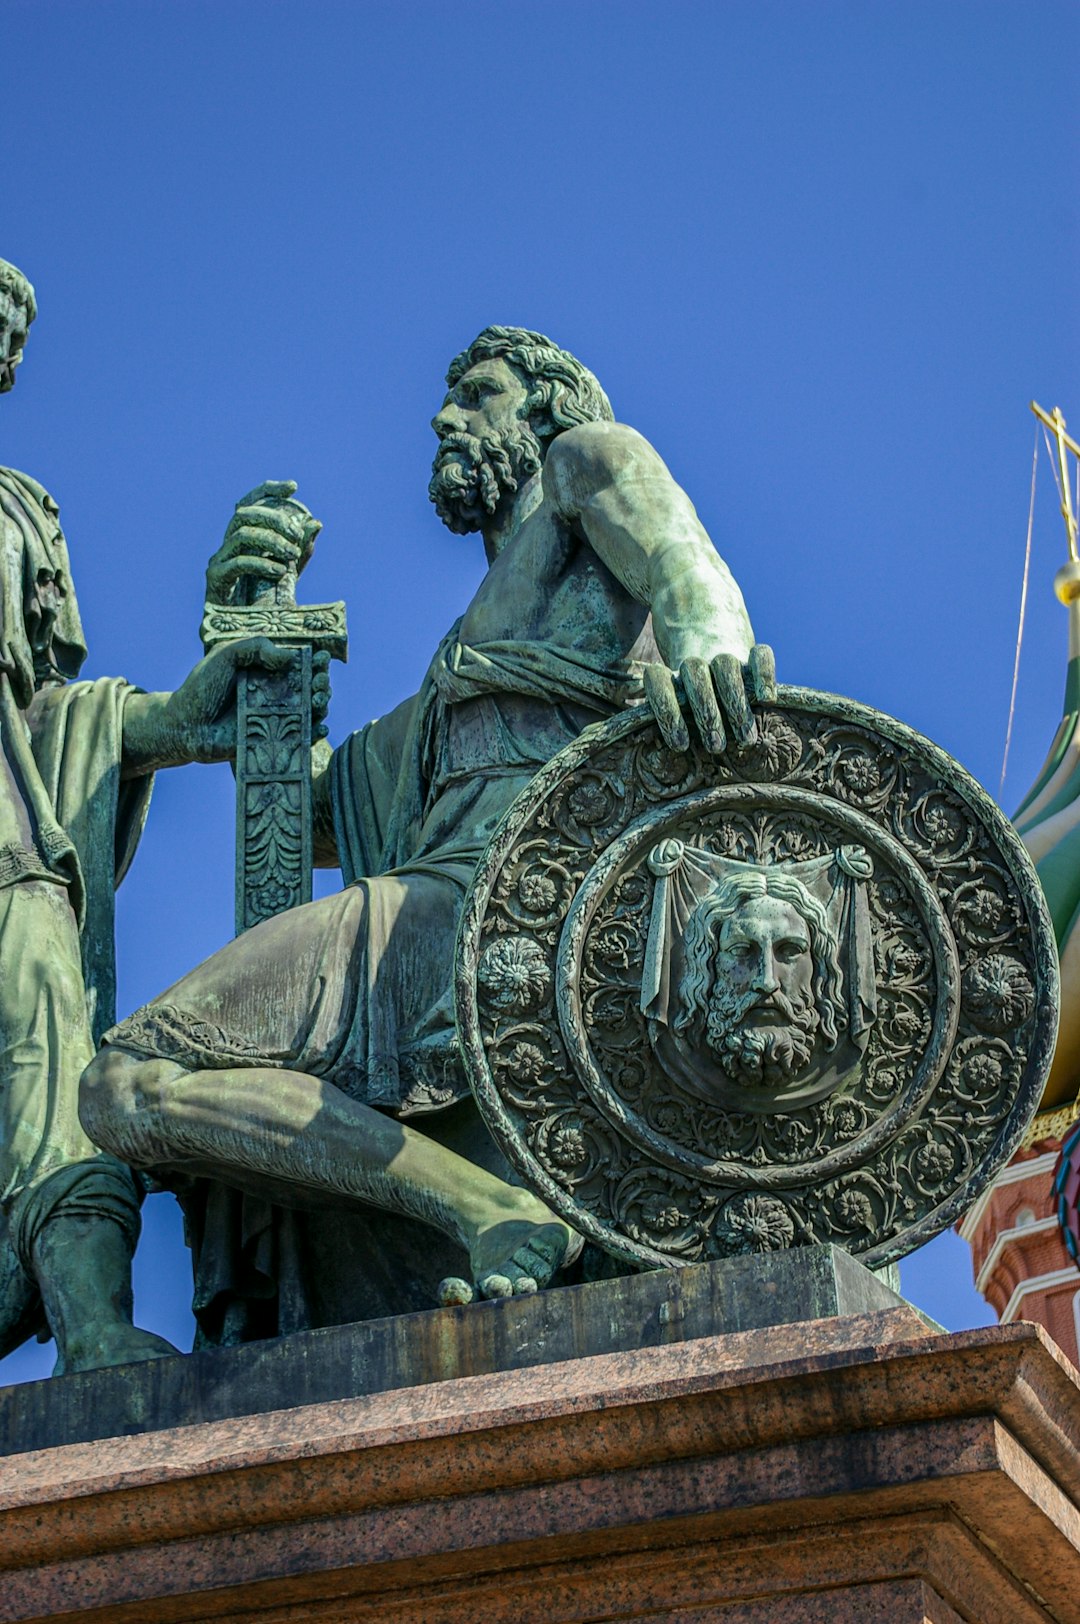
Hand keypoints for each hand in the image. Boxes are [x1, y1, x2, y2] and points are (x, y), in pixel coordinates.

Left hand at [165, 638, 331, 760]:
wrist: (185, 725)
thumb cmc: (202, 687)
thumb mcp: (226, 655)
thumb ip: (255, 647)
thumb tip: (290, 657)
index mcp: (266, 670)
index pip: (298, 663)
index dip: (314, 660)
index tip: (322, 658)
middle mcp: (275, 693)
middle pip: (310, 686)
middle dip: (322, 682)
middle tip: (320, 681)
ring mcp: (275, 717)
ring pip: (310, 711)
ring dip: (322, 704)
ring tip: (320, 700)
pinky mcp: (272, 740)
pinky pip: (300, 738)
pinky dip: (315, 733)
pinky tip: (320, 726)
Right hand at [206, 480, 322, 604]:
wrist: (242, 633)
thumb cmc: (262, 601)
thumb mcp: (288, 572)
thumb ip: (301, 550)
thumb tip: (316, 524)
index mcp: (242, 537)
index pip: (250, 502)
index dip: (268, 489)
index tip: (293, 487)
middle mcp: (227, 543)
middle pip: (245, 513)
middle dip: (274, 519)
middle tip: (296, 535)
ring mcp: (218, 559)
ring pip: (242, 534)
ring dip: (272, 541)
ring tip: (292, 555)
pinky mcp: (215, 578)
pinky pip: (238, 562)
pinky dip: (262, 563)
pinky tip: (280, 572)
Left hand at [642, 644, 776, 754]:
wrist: (707, 637)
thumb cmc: (691, 699)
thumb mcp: (677, 708)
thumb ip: (673, 724)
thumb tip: (675, 759)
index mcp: (671, 675)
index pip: (660, 681)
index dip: (667, 712)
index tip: (681, 745)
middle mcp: (695, 662)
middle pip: (696, 675)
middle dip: (706, 714)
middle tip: (716, 747)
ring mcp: (724, 654)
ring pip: (727, 667)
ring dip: (736, 703)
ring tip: (745, 739)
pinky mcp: (752, 652)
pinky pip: (761, 656)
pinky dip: (765, 676)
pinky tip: (768, 700)